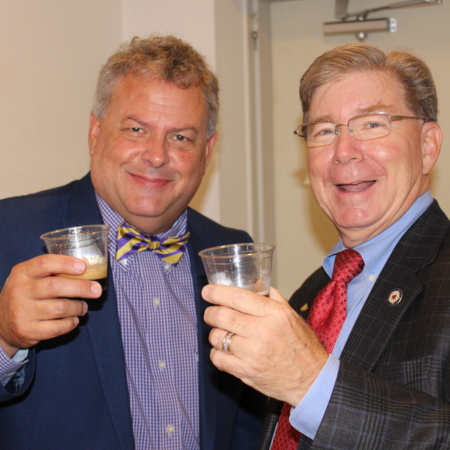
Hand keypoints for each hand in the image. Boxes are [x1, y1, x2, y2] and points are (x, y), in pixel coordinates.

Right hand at [0, 255, 102, 357]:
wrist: (1, 323)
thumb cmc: (25, 294)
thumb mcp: (29, 277)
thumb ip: (51, 271)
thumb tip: (86, 267)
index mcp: (21, 272)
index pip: (44, 263)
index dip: (66, 263)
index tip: (83, 267)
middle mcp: (19, 291)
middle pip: (56, 286)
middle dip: (81, 288)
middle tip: (97, 290)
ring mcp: (22, 312)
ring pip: (60, 308)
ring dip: (78, 307)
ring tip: (83, 306)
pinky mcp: (27, 331)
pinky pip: (57, 327)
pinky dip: (71, 323)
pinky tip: (74, 319)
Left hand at [203, 285, 327, 406]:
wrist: (311, 379)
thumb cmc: (302, 346)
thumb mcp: (292, 315)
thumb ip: (273, 298)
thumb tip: (257, 283)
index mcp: (273, 313)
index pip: (237, 297)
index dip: (217, 292)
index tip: (207, 291)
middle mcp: (261, 331)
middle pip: (222, 316)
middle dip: (210, 312)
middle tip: (211, 312)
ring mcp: (252, 353)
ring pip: (216, 337)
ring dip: (214, 333)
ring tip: (221, 332)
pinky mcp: (246, 371)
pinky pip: (217, 358)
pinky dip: (216, 353)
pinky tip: (224, 350)